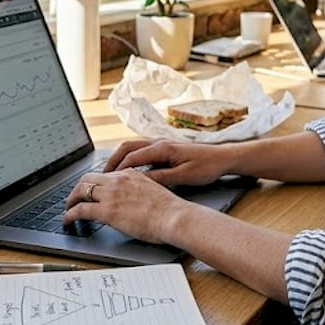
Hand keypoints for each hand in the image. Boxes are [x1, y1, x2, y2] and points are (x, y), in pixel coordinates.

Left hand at [63, 169, 192, 244]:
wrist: (174, 217)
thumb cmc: (170, 211)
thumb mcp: (153, 192)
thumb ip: (138, 192)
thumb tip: (132, 202)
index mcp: (130, 174)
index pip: (105, 175)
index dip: (94, 184)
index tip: (91, 191)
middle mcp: (118, 180)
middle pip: (88, 178)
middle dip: (78, 188)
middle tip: (74, 199)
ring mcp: (111, 194)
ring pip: (80, 191)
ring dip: (71, 200)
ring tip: (68, 209)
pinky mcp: (107, 210)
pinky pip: (80, 209)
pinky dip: (70, 214)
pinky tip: (68, 220)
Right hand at [104, 138, 236, 186]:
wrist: (223, 157)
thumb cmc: (207, 167)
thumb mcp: (184, 176)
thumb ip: (161, 177)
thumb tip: (140, 182)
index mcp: (163, 148)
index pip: (132, 157)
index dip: (117, 169)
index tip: (105, 180)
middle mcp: (159, 142)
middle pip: (127, 147)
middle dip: (112, 160)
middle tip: (101, 176)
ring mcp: (161, 143)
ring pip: (132, 146)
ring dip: (119, 158)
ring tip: (109, 173)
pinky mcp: (165, 147)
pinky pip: (141, 149)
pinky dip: (129, 157)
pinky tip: (127, 169)